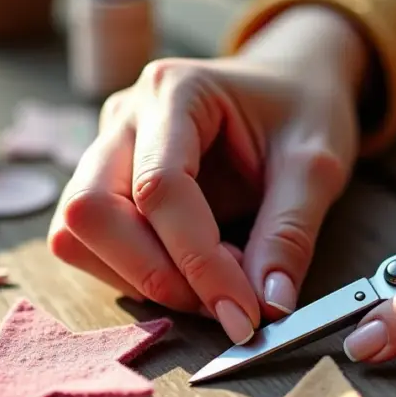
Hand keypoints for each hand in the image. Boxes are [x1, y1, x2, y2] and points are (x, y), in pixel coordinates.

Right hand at [49, 6, 366, 343]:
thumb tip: (268, 306)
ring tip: (213, 281)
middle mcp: (126, 117)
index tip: (242, 314)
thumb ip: (290, 234)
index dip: (198, 262)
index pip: (160, 189)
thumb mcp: (318, 164)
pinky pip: (89, 244)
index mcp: (176, 91)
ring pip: (77, 233)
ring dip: (139, 278)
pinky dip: (134, 275)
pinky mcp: (105, 184)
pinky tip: (190, 274)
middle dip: (154, 274)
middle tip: (223, 302)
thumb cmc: (303, 109)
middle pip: (91, 210)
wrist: (292, 82)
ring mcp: (107, 149)